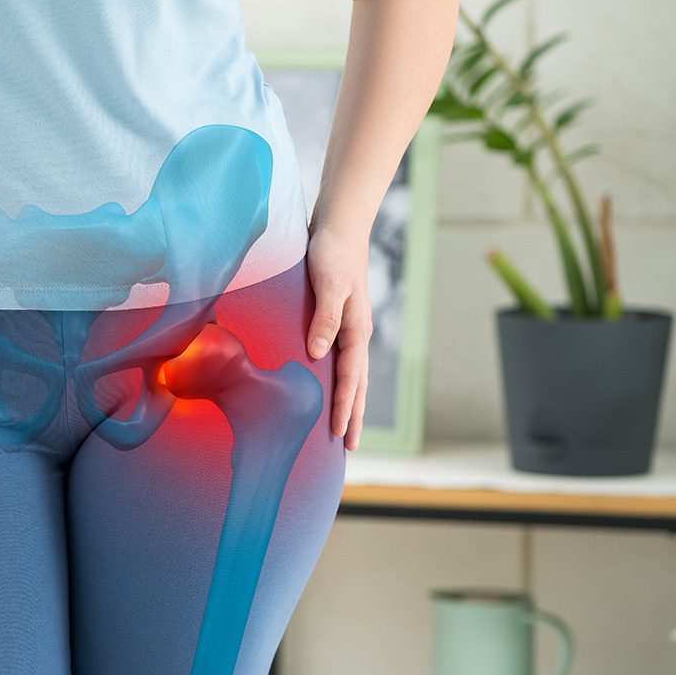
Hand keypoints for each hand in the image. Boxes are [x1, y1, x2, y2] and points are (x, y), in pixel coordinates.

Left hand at [303, 223, 373, 450]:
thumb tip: (318, 354)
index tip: (340, 435)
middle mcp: (355, 332)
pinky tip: (326, 386)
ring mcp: (347, 327)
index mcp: (356, 329)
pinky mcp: (335, 319)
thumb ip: (325, 318)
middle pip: (357, 383)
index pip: (351, 378)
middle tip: (350, 448)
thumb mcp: (329, 284)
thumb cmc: (332, 252)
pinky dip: (337, 379)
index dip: (346, 407)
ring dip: (349, 401)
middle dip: (354, 415)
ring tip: (343, 427)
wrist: (339, 226)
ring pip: (350, 374)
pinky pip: (338, 359)